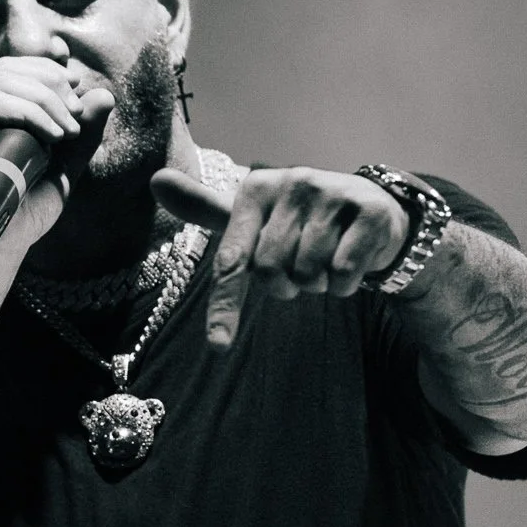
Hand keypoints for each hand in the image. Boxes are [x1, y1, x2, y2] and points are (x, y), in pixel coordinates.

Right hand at [0, 56, 114, 245]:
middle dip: (52, 86)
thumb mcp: (63, 167)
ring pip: (3, 82)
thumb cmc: (25, 213)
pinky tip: (53, 135)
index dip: (49, 72)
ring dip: (46, 101)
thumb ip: (82, 133)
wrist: (1, 248)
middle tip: (76, 117)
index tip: (78, 93)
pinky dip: (30, 112)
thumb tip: (105, 94)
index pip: (14, 71)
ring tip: (67, 132)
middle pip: (9, 70)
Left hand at [155, 165, 408, 346]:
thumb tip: (156, 180)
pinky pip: (343, 272)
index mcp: (257, 188)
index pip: (232, 259)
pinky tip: (351, 262)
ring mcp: (333, 194)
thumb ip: (206, 206)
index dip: (224, 306)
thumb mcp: (255, 213)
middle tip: (299, 268)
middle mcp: (293, 183)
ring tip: (326, 260)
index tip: (219, 346)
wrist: (370, 209)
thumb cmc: (300, 220)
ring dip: (316, 284)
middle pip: (271, 273)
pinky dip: (345, 283)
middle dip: (284, 286)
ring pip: (309, 275)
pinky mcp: (368, 212)